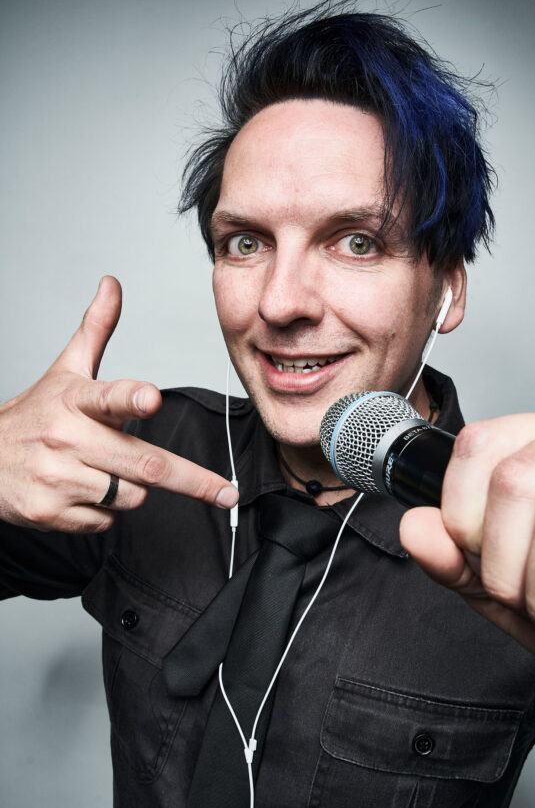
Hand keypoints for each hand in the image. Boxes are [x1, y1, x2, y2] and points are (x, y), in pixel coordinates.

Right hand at [0, 276, 237, 532]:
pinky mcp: (49, 512)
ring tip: (102, 472)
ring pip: (130, 496)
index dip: (131, 398)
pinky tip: (81, 494)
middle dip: (192, 481)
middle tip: (224, 493)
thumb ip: (96, 329)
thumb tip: (112, 285)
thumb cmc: (36, 415)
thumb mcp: (65, 370)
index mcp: (76, 400)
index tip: (151, 399)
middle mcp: (67, 437)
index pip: (107, 396)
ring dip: (132, 490)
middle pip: (144, 464)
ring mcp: (57, 477)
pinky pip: (105, 521)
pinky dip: (104, 513)